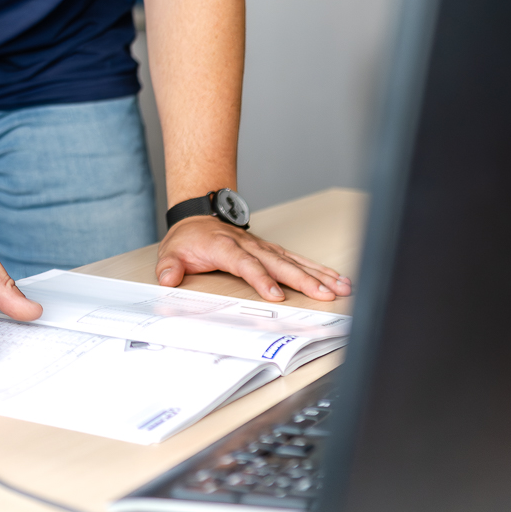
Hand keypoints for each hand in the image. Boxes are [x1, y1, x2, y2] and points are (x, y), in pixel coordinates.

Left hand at [155, 217, 352, 301]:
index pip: (246, 264)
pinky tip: (337, 279)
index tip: (276, 295)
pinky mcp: (273, 251)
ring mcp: (264, 247)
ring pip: (295, 261)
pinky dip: (318, 269)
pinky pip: (298, 259)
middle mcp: (250, 246)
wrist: (199, 215)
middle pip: (279, 263)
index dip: (261, 279)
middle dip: (303, 280)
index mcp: (225, 247)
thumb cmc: (189, 238)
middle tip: (325, 294)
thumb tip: (167, 279)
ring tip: (342, 287)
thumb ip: (170, 266)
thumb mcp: (171, 252)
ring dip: (319, 275)